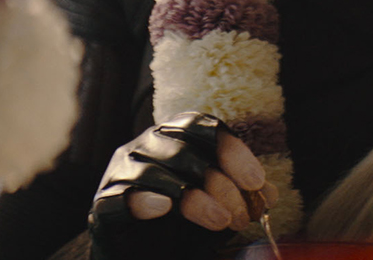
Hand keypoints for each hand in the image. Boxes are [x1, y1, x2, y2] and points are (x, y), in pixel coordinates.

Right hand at [87, 112, 277, 259]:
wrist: (138, 259)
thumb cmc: (178, 230)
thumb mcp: (218, 212)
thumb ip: (240, 199)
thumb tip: (270, 193)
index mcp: (170, 141)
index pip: (199, 125)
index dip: (230, 149)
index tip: (256, 181)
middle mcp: (142, 148)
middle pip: (180, 148)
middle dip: (219, 181)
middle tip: (241, 215)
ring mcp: (119, 175)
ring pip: (153, 170)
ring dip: (193, 196)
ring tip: (220, 221)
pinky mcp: (103, 206)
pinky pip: (120, 197)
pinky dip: (144, 200)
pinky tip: (165, 209)